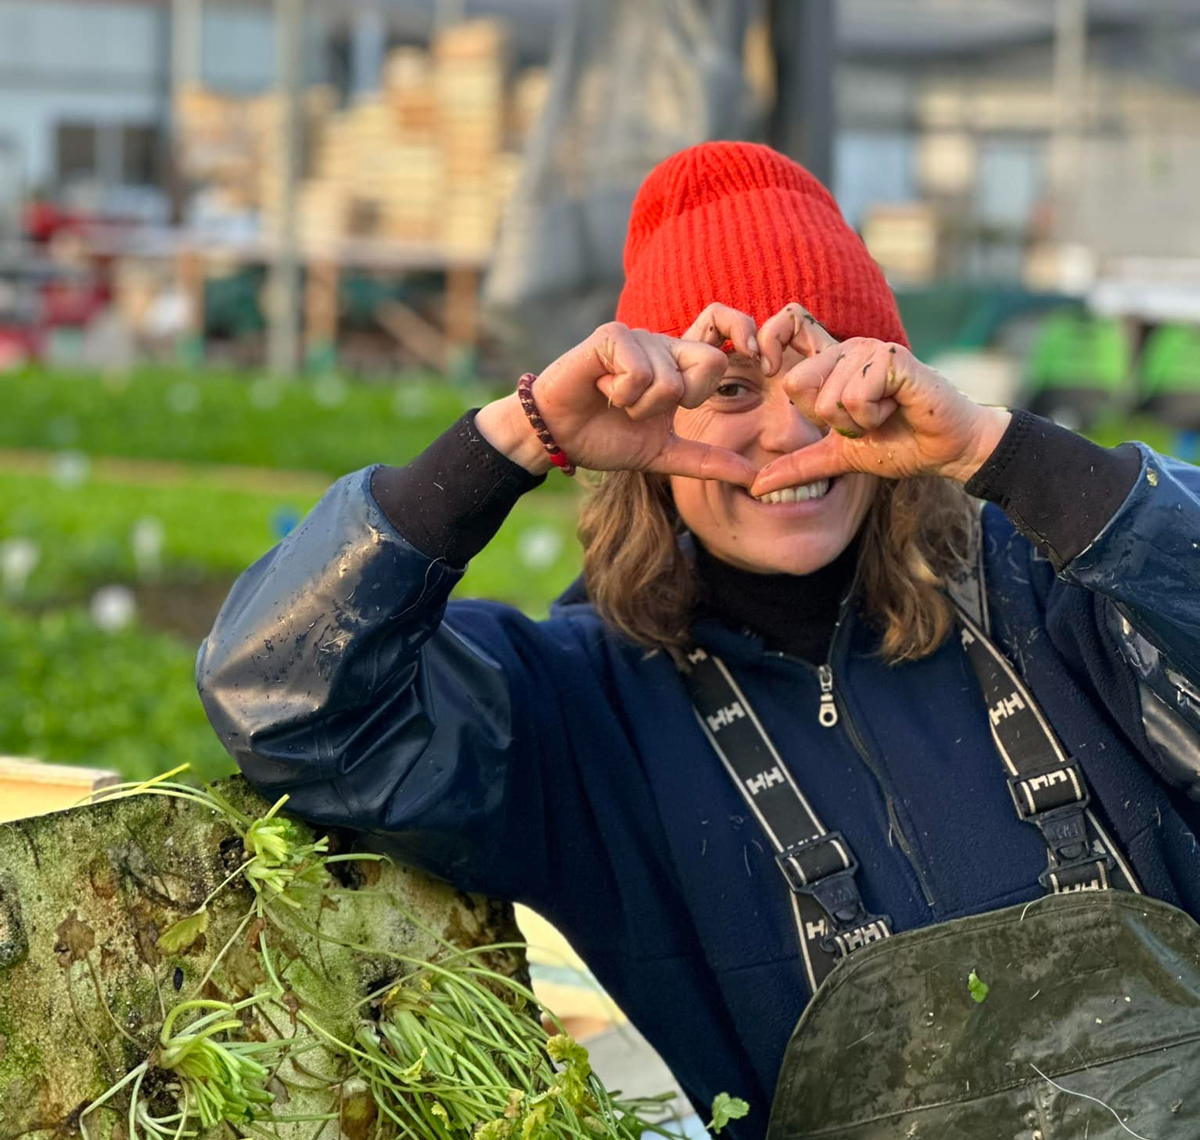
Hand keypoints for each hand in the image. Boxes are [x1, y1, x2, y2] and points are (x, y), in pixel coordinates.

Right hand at [477, 323, 757, 485]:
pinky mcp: (611, 337)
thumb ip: (707, 461)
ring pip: (669, 380)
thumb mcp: (664, 455)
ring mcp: (638, 338)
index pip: (724, 342)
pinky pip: (640, 372)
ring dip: (639, 407)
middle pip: (709, 363)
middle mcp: (663, 344)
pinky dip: (622, 393)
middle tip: (646, 408)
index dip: (738, 347)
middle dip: (679, 402)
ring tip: (616, 401)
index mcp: (679, 365)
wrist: (558, 436)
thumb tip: (754, 478)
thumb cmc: (606, 438)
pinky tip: (602, 388)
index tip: (756, 361)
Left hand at [748, 304, 1010, 495]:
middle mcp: (848, 348)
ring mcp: (870, 350)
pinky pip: (855, 395)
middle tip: (861, 419)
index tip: (767, 367)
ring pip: (828, 397)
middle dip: (828, 419)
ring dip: (857, 422)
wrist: (947, 450)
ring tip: (883, 414)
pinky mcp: (892, 357)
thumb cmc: (899, 444)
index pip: (783, 330)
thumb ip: (797, 466)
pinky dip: (873, 415)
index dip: (769, 347)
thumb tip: (755, 486)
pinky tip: (896, 408)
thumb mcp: (838, 456)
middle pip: (796, 384)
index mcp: (831, 363)